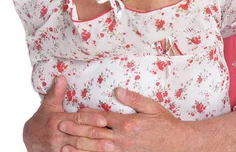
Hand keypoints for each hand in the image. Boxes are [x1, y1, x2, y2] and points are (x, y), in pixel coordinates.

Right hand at [22, 76, 107, 151]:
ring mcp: (58, 147)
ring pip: (78, 148)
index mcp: (58, 120)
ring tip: (110, 148)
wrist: (29, 139)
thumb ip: (56, 92)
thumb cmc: (43, 119)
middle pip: (80, 136)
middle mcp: (58, 135)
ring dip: (94, 149)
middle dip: (96, 137)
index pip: (77, 119)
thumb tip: (62, 76)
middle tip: (111, 139)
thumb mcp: (48, 105)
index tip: (104, 120)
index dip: (91, 120)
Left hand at [59, 88, 192, 151]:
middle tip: (60, 126)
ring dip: (78, 148)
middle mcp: (121, 138)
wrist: (176, 144)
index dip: (86, 114)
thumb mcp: (152, 107)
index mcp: (127, 123)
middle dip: (75, 130)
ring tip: (63, 146)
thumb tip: (117, 90)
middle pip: (94, 134)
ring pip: (95, 150)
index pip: (101, 117)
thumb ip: (133, 99)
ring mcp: (121, 151)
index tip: (74, 111)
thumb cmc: (165, 124)